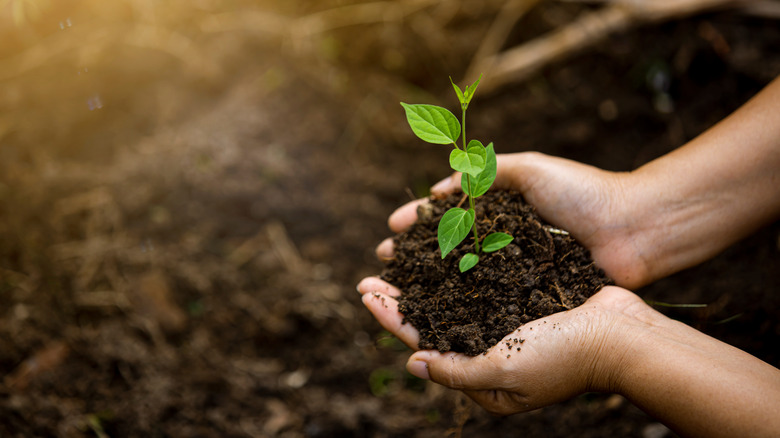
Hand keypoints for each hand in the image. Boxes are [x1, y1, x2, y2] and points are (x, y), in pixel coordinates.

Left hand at [357, 278, 650, 414]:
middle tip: (372, 273)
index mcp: (482, 378)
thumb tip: (413, 362)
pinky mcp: (523, 303)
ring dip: (426, 281)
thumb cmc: (564, 356)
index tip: (366, 291)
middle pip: (433, 322)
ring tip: (401, 260)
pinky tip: (444, 252)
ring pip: (454, 301)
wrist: (622, 334)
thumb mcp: (503, 372)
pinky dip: (459, 270)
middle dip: (401, 298)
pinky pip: (482, 285)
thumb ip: (456, 370)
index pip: (422, 344)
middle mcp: (490, 353)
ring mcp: (506, 327)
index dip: (391, 318)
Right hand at [378, 152, 650, 287]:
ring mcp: (515, 272)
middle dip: (413, 256)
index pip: (449, 215)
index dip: (419, 221)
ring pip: (463, 279)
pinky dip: (461, 306)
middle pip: (448, 249)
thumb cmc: (584, 193)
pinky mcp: (531, 297)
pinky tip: (436, 312)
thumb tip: (438, 190)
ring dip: (428, 285)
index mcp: (501, 210)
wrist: (635, 229)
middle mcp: (503, 242)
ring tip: (398, 290)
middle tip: (383, 263)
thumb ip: (483, 172)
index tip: (392, 228)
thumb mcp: (529, 169)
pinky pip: (490, 302)